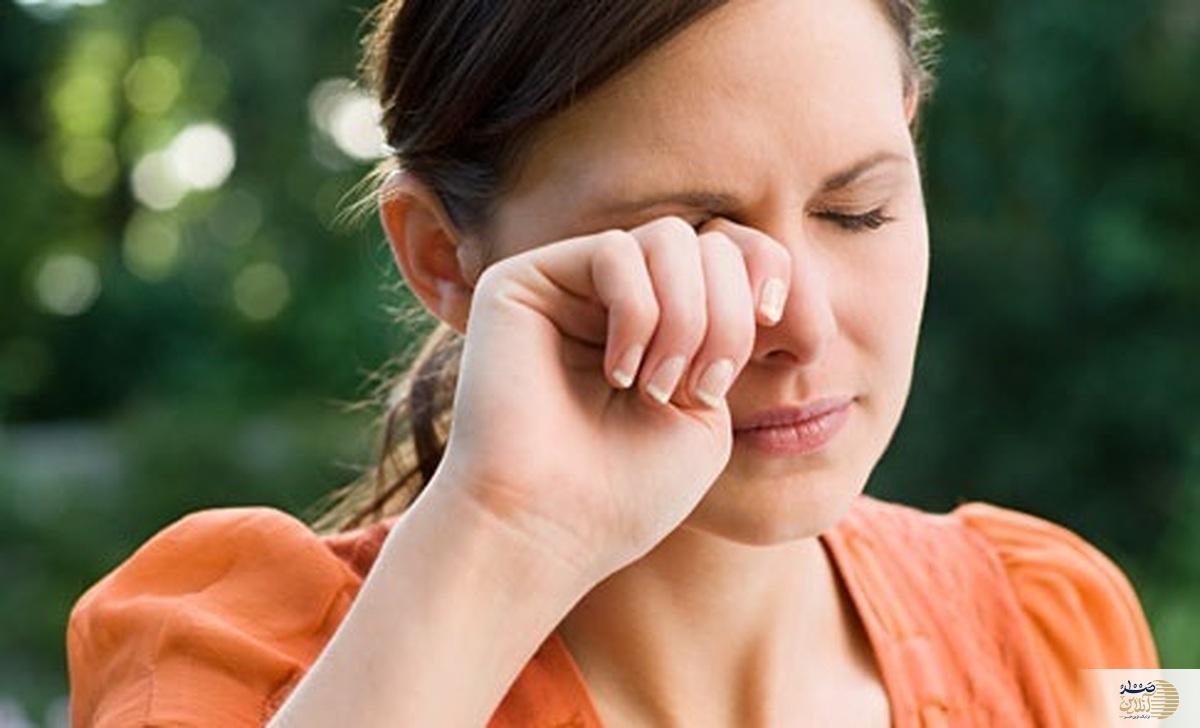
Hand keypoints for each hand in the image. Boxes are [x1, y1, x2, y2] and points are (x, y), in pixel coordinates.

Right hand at [429, 215, 792, 582]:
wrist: (547, 531)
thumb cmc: (626, 493)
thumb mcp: (708, 413)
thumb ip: (727, 334)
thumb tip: (754, 267)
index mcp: (661, 323)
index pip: (737, 255)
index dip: (778, 283)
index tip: (800, 345)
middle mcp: (614, 297)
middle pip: (713, 244)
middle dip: (730, 318)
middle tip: (704, 388)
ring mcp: (568, 285)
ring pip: (669, 239)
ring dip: (689, 318)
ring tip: (659, 388)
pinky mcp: (523, 281)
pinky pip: (616, 252)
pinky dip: (638, 314)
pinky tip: (619, 373)